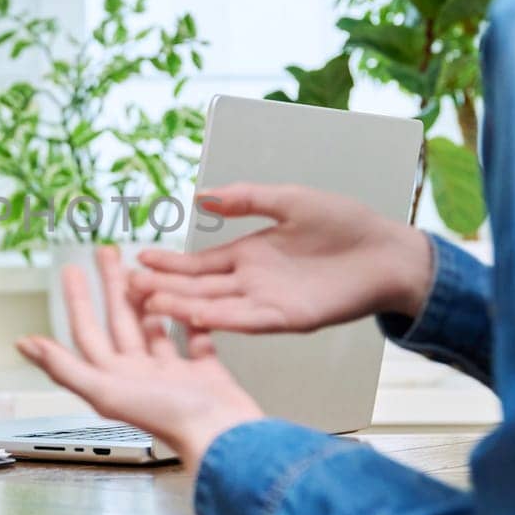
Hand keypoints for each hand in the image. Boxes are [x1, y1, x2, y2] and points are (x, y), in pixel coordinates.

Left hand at [15, 245, 262, 473]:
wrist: (223, 436)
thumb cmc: (169, 419)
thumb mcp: (107, 391)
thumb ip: (65, 368)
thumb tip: (25, 346)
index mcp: (113, 379)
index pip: (87, 332)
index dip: (78, 301)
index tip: (73, 270)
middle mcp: (139, 375)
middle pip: (119, 323)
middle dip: (112, 287)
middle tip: (108, 253)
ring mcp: (172, 374)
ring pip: (154, 327)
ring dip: (147, 299)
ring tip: (143, 270)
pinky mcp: (205, 372)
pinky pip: (195, 338)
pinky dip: (191, 318)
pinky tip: (188, 299)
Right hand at [129, 183, 433, 334]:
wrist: (388, 252)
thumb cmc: (345, 224)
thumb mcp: (289, 199)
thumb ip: (247, 198)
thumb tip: (202, 194)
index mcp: (248, 254)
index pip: (199, 264)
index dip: (168, 264)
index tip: (136, 260)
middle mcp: (251, 282)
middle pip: (198, 287)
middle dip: (162, 287)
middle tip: (126, 287)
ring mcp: (267, 302)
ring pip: (214, 307)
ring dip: (181, 306)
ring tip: (148, 303)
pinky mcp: (288, 318)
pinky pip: (246, 320)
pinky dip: (219, 320)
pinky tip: (193, 316)